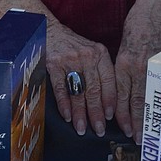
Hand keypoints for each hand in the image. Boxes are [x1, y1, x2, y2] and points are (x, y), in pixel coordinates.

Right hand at [46, 18, 117, 137]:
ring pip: (78, 92)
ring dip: (80, 114)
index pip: (109, 81)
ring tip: (82, 129)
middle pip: (94, 90)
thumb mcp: (91, 53)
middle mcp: (87, 56)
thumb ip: (100, 72)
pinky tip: (67, 117)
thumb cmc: (74, 46)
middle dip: (96, 113)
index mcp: (100, 54)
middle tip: (99, 130)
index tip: (111, 117)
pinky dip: (64, 105)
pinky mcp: (54, 64)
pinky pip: (61, 89)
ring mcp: (70, 60)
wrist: (50, 30)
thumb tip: (108, 104)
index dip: (110, 101)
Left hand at [114, 0, 160, 140]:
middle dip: (134, 121)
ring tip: (147, 132)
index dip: (120, 113)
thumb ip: (124, 64)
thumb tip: (125, 84)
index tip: (119, 126)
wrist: (158, 5)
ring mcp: (155, 65)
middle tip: (135, 139)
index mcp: (124, 62)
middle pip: (135, 100)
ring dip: (148, 116)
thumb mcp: (124, 43)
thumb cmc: (139, 21)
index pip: (120, 94)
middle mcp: (138, 67)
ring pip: (150, 96)